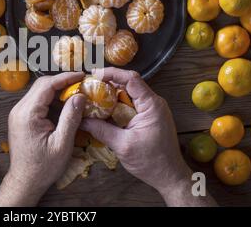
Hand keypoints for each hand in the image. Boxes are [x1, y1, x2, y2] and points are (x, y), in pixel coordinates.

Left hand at [0, 72, 85, 206]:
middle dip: (62, 81)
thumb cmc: (44, 166)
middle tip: (81, 84)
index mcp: (28, 114)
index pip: (47, 85)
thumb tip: (80, 96)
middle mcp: (19, 109)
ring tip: (76, 92)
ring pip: (39, 91)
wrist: (25, 181)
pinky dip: (51, 99)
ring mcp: (18, 113)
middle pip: (41, 85)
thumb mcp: (62, 144)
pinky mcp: (20, 117)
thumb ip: (71, 117)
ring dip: (57, 90)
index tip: (82, 75)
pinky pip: (37, 101)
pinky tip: (65, 104)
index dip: (66, 77)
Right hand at [80, 68, 216, 206]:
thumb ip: (101, 130)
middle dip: (107, 84)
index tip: (94, 75)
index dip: (111, 73)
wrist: (170, 177)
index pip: (131, 78)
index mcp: (151, 105)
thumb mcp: (122, 145)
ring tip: (92, 98)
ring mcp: (151, 110)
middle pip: (128, 85)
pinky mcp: (148, 118)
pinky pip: (130, 105)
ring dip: (110, 96)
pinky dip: (116, 106)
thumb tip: (81, 120)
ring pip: (128, 95)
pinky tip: (103, 112)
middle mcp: (153, 103)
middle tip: (88, 88)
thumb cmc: (151, 162)